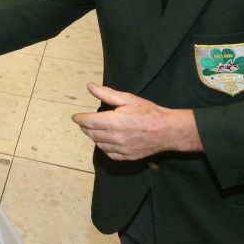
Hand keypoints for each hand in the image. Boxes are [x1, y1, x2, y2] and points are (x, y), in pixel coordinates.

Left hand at [70, 83, 201, 160]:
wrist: (167, 130)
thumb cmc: (148, 112)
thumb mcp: (127, 99)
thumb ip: (106, 94)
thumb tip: (90, 86)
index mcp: (113, 121)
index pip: (88, 122)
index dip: (79, 119)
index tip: (75, 117)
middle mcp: (114, 137)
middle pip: (91, 134)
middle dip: (85, 127)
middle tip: (84, 123)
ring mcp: (121, 148)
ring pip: (99, 144)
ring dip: (94, 137)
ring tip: (94, 130)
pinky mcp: (127, 156)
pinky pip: (109, 154)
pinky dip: (104, 147)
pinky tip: (105, 142)